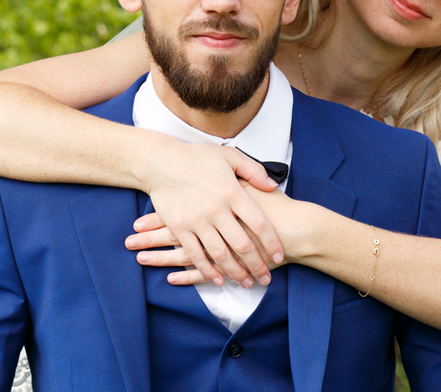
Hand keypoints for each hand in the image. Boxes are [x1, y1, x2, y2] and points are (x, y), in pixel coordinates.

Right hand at [129, 141, 283, 287]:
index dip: (272, 242)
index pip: (259, 223)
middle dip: (257, 265)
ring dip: (235, 272)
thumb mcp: (230, 156)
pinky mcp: (179, 227)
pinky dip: (208, 270)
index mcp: (232, 192)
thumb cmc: (197, 158)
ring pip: (220, 254)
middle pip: (242, 244)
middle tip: (266, 279)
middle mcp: (216, 209)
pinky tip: (219, 279)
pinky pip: (195, 255)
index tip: (279, 255)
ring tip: (247, 283)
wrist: (161, 162)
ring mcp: (197, 220)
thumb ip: (254, 171)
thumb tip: (273, 186)